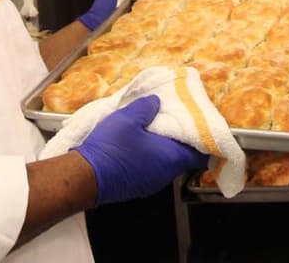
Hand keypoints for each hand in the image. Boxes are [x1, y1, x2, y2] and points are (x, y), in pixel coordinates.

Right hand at [72, 96, 208, 204]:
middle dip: (180, 138)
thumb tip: (156, 102)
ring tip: (154, 129)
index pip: (201, 152)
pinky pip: (153, 169)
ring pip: (167, 162)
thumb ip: (147, 107)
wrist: (85, 178)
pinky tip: (139, 144)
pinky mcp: (139, 186)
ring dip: (164, 147)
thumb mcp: (128, 118)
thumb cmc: (110, 149)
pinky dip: (152, 156)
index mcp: (172, 157)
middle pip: (184, 156)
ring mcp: (153, 182)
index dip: (203, 138)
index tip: (200, 125)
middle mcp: (167, 173)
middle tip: (173, 120)